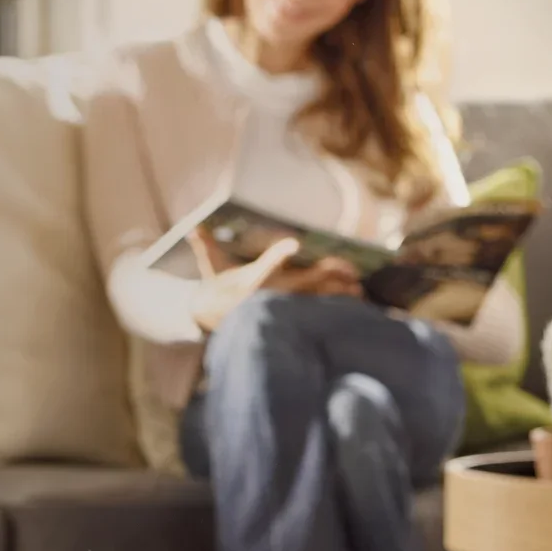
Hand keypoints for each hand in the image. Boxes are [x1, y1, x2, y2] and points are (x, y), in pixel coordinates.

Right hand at [189, 231, 359, 333]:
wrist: (215, 322)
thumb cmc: (216, 290)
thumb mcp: (210, 267)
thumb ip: (205, 246)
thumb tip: (193, 227)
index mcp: (250, 282)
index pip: (266, 266)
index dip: (279, 254)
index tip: (293, 243)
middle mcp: (269, 297)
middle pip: (300, 285)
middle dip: (324, 275)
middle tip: (347, 268)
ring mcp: (282, 309)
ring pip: (314, 300)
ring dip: (336, 294)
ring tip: (358, 288)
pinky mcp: (290, 318)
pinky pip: (317, 312)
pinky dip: (336, 308)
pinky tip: (355, 303)